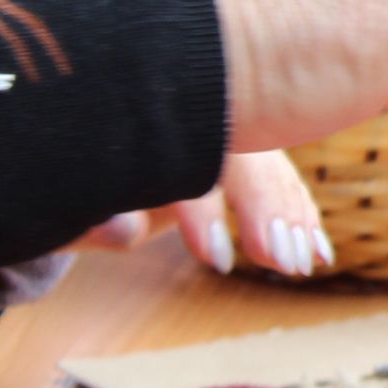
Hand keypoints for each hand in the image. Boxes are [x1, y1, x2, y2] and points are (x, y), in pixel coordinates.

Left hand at [79, 150, 333, 274]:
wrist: (84, 146)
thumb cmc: (68, 185)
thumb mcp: (66, 210)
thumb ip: (93, 220)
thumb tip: (121, 229)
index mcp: (152, 132)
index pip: (188, 165)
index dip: (205, 214)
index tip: (220, 261)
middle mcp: (198, 123)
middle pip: (246, 158)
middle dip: (270, 209)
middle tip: (286, 261)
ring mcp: (229, 136)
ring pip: (272, 168)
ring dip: (294, 217)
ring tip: (306, 263)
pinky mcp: (244, 158)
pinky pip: (282, 181)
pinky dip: (302, 215)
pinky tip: (320, 252)